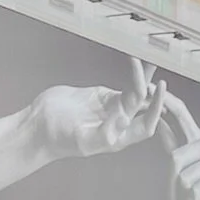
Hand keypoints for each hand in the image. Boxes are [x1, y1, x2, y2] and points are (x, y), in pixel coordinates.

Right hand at [31, 57, 164, 161]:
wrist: (39, 125)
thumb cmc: (59, 138)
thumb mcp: (82, 140)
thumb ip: (104, 133)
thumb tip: (125, 119)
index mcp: (120, 138)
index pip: (146, 124)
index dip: (155, 108)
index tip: (159, 89)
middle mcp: (121, 123)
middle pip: (145, 106)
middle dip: (154, 89)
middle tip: (156, 69)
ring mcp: (113, 108)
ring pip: (137, 92)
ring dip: (145, 78)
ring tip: (153, 59)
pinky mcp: (104, 96)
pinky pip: (124, 85)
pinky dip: (133, 75)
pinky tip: (138, 62)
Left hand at [159, 91, 199, 199]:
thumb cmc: (197, 198)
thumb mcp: (181, 170)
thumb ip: (172, 145)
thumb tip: (159, 122)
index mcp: (196, 141)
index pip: (182, 114)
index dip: (167, 101)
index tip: (149, 87)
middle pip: (175, 157)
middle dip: (168, 185)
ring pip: (181, 177)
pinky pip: (191, 192)